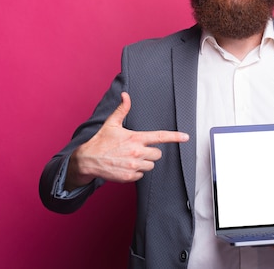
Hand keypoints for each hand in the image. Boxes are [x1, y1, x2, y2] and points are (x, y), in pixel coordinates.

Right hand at [65, 92, 188, 189]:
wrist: (87, 160)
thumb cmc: (101, 141)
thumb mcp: (111, 123)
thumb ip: (122, 110)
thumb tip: (126, 95)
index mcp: (136, 138)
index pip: (160, 137)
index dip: (175, 137)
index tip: (186, 137)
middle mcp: (137, 152)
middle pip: (157, 154)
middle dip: (150, 152)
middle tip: (137, 150)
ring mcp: (134, 166)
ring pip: (150, 165)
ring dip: (144, 163)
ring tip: (130, 158)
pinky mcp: (130, 177)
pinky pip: (141, 176)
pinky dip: (136, 172)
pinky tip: (125, 166)